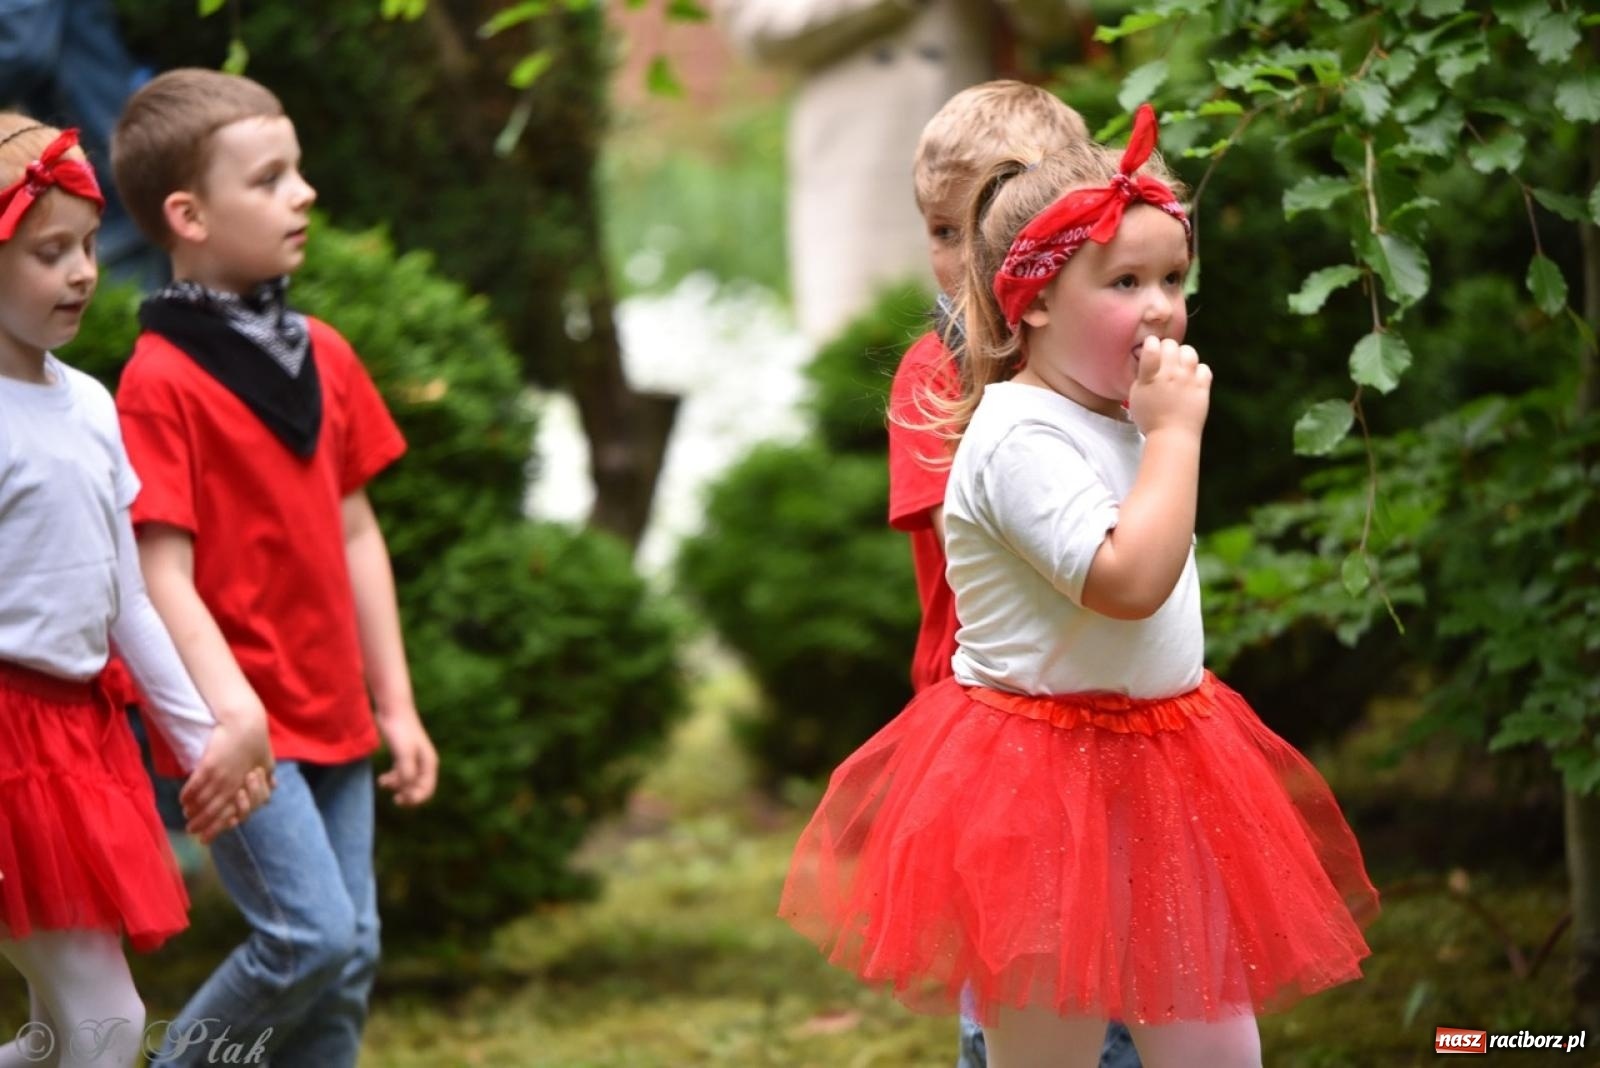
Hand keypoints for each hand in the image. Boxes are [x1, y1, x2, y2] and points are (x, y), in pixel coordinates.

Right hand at [179, 706, 275, 843]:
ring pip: (205, 801)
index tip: (211, 833)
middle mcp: (236, 785)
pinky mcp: (210, 764)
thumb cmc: (257, 742)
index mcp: (250, 787)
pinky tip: (182, 801)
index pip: (236, 813)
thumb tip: (273, 787)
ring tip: (187, 816)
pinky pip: (196, 784)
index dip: (222, 825)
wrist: (245, 721)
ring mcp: (222, 775)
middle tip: (192, 831)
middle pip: (218, 811)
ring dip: (194, 812)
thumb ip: (267, 778)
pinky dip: (189, 794)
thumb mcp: (267, 762)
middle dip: (204, 824)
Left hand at [377, 707, 437, 806]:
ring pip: (408, 782)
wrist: (393, 709)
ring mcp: (414, 759)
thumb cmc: (400, 731)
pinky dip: (392, 779)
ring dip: (397, 786)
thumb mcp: (404, 755)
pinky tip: (382, 779)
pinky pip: (401, 774)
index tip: (399, 798)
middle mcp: (425, 763)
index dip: (414, 799)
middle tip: (394, 798)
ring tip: (383, 782)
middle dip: (406, 794)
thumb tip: (406, 790)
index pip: (427, 791)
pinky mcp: (403, 754)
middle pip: (418, 788)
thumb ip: (406, 774)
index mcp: (429, 764)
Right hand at [1127, 335, 1211, 437]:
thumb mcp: (1136, 395)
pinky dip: (1198, 370)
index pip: (1151, 346)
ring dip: (1183, 355)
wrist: (1172, 437)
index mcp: (1151, 377)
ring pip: (1189, 352)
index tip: (1149, 349)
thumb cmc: (1150, 418)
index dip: (1150, 343)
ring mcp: (1188, 380)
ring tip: (1179, 365)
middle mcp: (1170, 374)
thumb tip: (1146, 356)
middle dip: (1166, 348)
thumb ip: (1142, 374)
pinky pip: (1204, 368)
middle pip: (1171, 345)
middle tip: (1163, 358)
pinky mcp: (1202, 388)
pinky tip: (1191, 377)